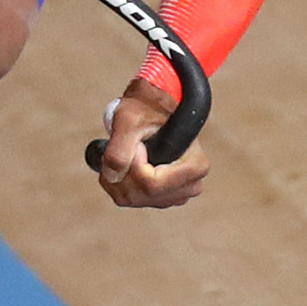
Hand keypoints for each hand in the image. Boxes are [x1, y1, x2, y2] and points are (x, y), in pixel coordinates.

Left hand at [95, 76, 207, 208]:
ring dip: (119, 177)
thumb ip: (119, 148)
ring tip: (125, 152)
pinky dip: (119, 184)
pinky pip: (131, 200)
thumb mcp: (130, 121)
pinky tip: (123, 164)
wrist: (152, 106)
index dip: (133, 166)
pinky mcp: (162, 196)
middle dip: (123, 172)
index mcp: (194, 166)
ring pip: (134, 199)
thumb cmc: (147, 107)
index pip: (152, 184)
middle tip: (127, 146)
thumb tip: (112, 176)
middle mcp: (190, 184)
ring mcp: (177, 193)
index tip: (136, 144)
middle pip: (143, 194)